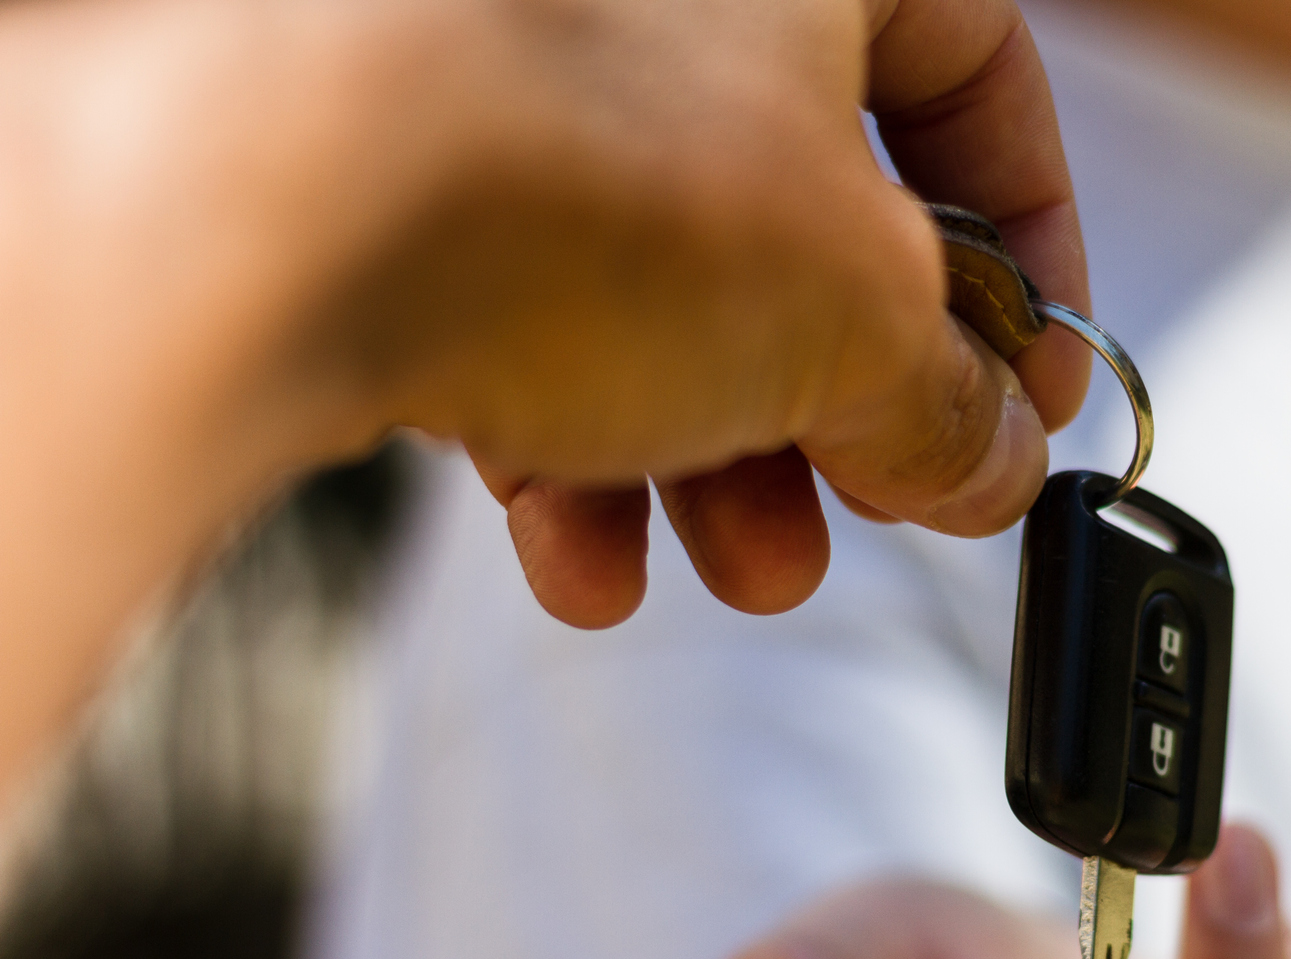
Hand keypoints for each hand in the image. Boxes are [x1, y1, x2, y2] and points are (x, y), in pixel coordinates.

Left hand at [326, 0, 1088, 624]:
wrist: (255, 206)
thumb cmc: (578, 173)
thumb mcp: (858, 317)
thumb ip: (955, 397)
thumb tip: (995, 460)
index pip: (974, 66)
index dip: (1033, 243)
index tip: (1033, 379)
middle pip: (807, 200)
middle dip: (852, 394)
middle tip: (879, 498)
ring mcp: (506, 60)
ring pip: (661, 271)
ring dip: (723, 454)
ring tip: (742, 564)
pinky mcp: (386, 160)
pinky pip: (521, 298)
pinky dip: (572, 439)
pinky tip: (582, 559)